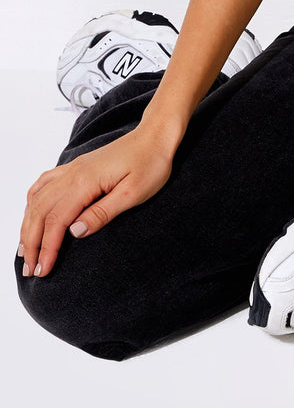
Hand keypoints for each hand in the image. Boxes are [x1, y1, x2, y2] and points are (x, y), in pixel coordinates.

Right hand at [18, 129, 174, 278]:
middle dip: (31, 242)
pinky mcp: (77, 167)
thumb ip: (103, 213)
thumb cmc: (151, 163)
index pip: (56, 220)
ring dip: (27, 225)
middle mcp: (73, 174)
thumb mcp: (133, 193)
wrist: (155, 136)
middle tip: (29, 269)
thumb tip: (75, 232)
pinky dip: (32, 201)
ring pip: (38, 199)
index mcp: (85, 181)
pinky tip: (30, 213)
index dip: (47, 248)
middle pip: (40, 212)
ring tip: (24, 250)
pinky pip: (45, 183)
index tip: (42, 270)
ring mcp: (73, 169)